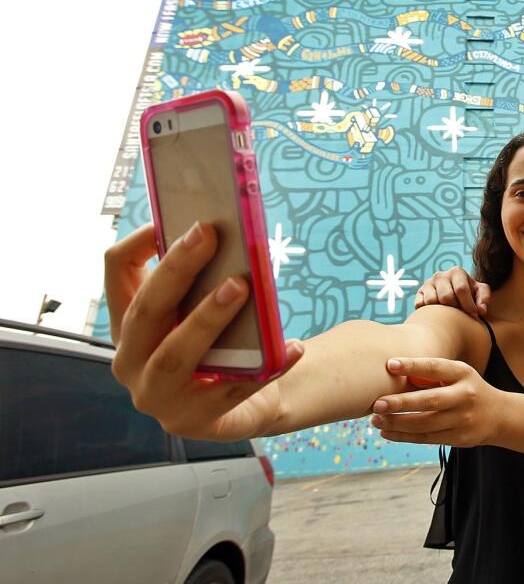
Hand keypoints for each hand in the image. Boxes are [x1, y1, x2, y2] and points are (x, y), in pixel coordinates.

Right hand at [105, 222, 303, 439]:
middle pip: (146, 311)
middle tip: (208, 236)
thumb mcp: (199, 312)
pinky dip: (267, 365)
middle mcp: (131, 361)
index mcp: (129, 324)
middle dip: (177, 270)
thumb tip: (221, 234)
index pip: (117, 272)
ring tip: (240, 287)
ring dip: (207, 317)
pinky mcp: (196, 420)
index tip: (176, 218)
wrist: (244, 405)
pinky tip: (292, 346)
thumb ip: (201, 281)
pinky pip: (235, 389)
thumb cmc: (220, 345)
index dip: (140, 242)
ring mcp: (159, 396)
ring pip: (176, 355)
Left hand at [371, 357, 501, 446]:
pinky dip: (403, 436)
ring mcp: (463, 420)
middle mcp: (465, 396)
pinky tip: (386, 431)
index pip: (436, 367)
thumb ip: (431, 376)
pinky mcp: (458, 438)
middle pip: (430, 401)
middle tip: (377, 403)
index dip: (413, 365)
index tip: (390, 364)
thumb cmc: (467, 389)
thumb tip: (395, 374)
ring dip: (397, 423)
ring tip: (376, 419)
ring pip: (425, 424)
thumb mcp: (457, 376)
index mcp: (463, 374)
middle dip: (401, 402)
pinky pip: (426, 438)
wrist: (498, 416)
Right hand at [413, 267, 490, 315]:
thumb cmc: (469, 293)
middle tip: (461, 314)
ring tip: (449, 312)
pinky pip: (420, 304)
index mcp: (457, 272)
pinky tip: (437, 311)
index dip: (468, 304)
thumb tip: (481, 310)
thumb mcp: (480, 291)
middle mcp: (440, 275)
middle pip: (446, 296)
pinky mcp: (419, 292)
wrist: (452, 291)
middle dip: (455, 308)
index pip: (461, 289)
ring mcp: (428, 283)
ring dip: (442, 310)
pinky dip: (428, 310)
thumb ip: (484, 298)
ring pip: (432, 301)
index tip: (474, 315)